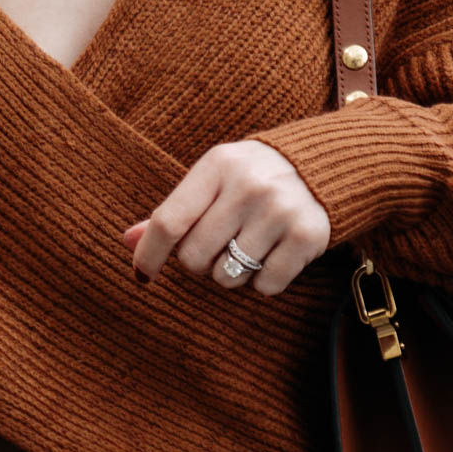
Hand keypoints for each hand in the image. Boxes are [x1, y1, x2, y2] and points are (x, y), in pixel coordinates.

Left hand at [123, 139, 330, 296]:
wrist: (324, 164)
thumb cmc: (253, 176)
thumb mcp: (213, 180)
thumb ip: (174, 212)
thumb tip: (128, 242)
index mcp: (218, 166)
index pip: (169, 221)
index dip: (150, 255)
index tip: (143, 274)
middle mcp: (249, 186)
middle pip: (195, 258)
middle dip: (200, 262)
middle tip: (218, 245)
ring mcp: (281, 211)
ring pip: (228, 277)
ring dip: (232, 273)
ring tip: (249, 246)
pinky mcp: (308, 236)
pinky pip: (265, 286)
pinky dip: (264, 280)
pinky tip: (274, 253)